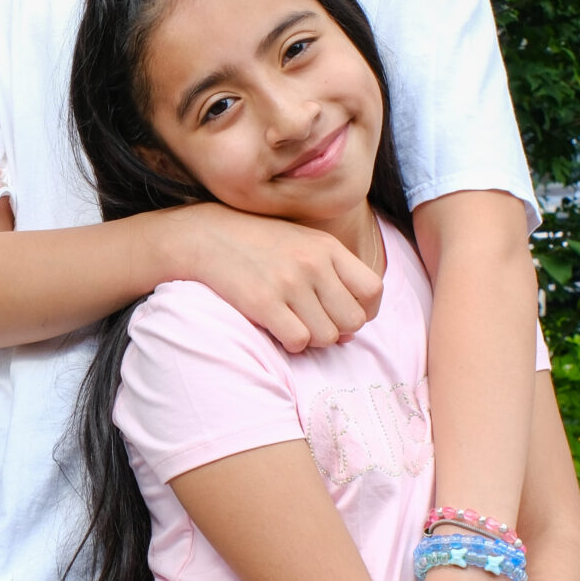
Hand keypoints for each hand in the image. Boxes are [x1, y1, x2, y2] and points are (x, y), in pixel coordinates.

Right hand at [155, 201, 382, 350]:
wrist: (206, 236)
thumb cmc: (257, 244)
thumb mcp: (302, 243)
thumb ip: (332, 276)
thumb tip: (352, 329)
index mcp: (327, 247)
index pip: (373, 290)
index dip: (365, 311)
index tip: (344, 315)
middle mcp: (313, 264)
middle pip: (353, 320)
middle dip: (337, 330)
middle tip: (314, 322)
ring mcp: (289, 283)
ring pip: (327, 337)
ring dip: (312, 339)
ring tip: (293, 323)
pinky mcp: (264, 302)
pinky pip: (298, 341)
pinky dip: (292, 344)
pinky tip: (278, 329)